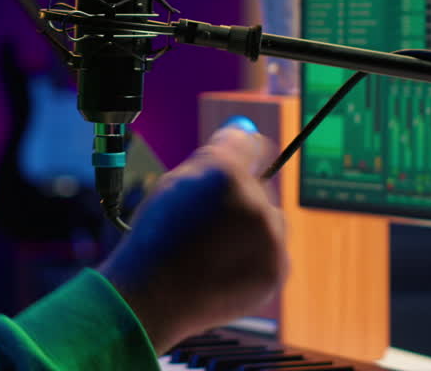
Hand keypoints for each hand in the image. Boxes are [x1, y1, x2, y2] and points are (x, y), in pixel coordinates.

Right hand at [97, 126, 288, 353]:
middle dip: (242, 196)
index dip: (241, 150)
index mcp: (224, 174)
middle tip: (210, 218)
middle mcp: (255, 203)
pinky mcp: (277, 270)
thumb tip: (241, 134)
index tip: (235, 162)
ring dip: (251, 226)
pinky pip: (274, 251)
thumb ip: (212, 157)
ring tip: (213, 248)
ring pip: (271, 219)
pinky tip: (223, 266)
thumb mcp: (174, 183)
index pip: (250, 143)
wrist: (154, 296)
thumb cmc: (157, 237)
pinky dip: (255, 255)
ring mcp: (270, 240)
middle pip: (261, 184)